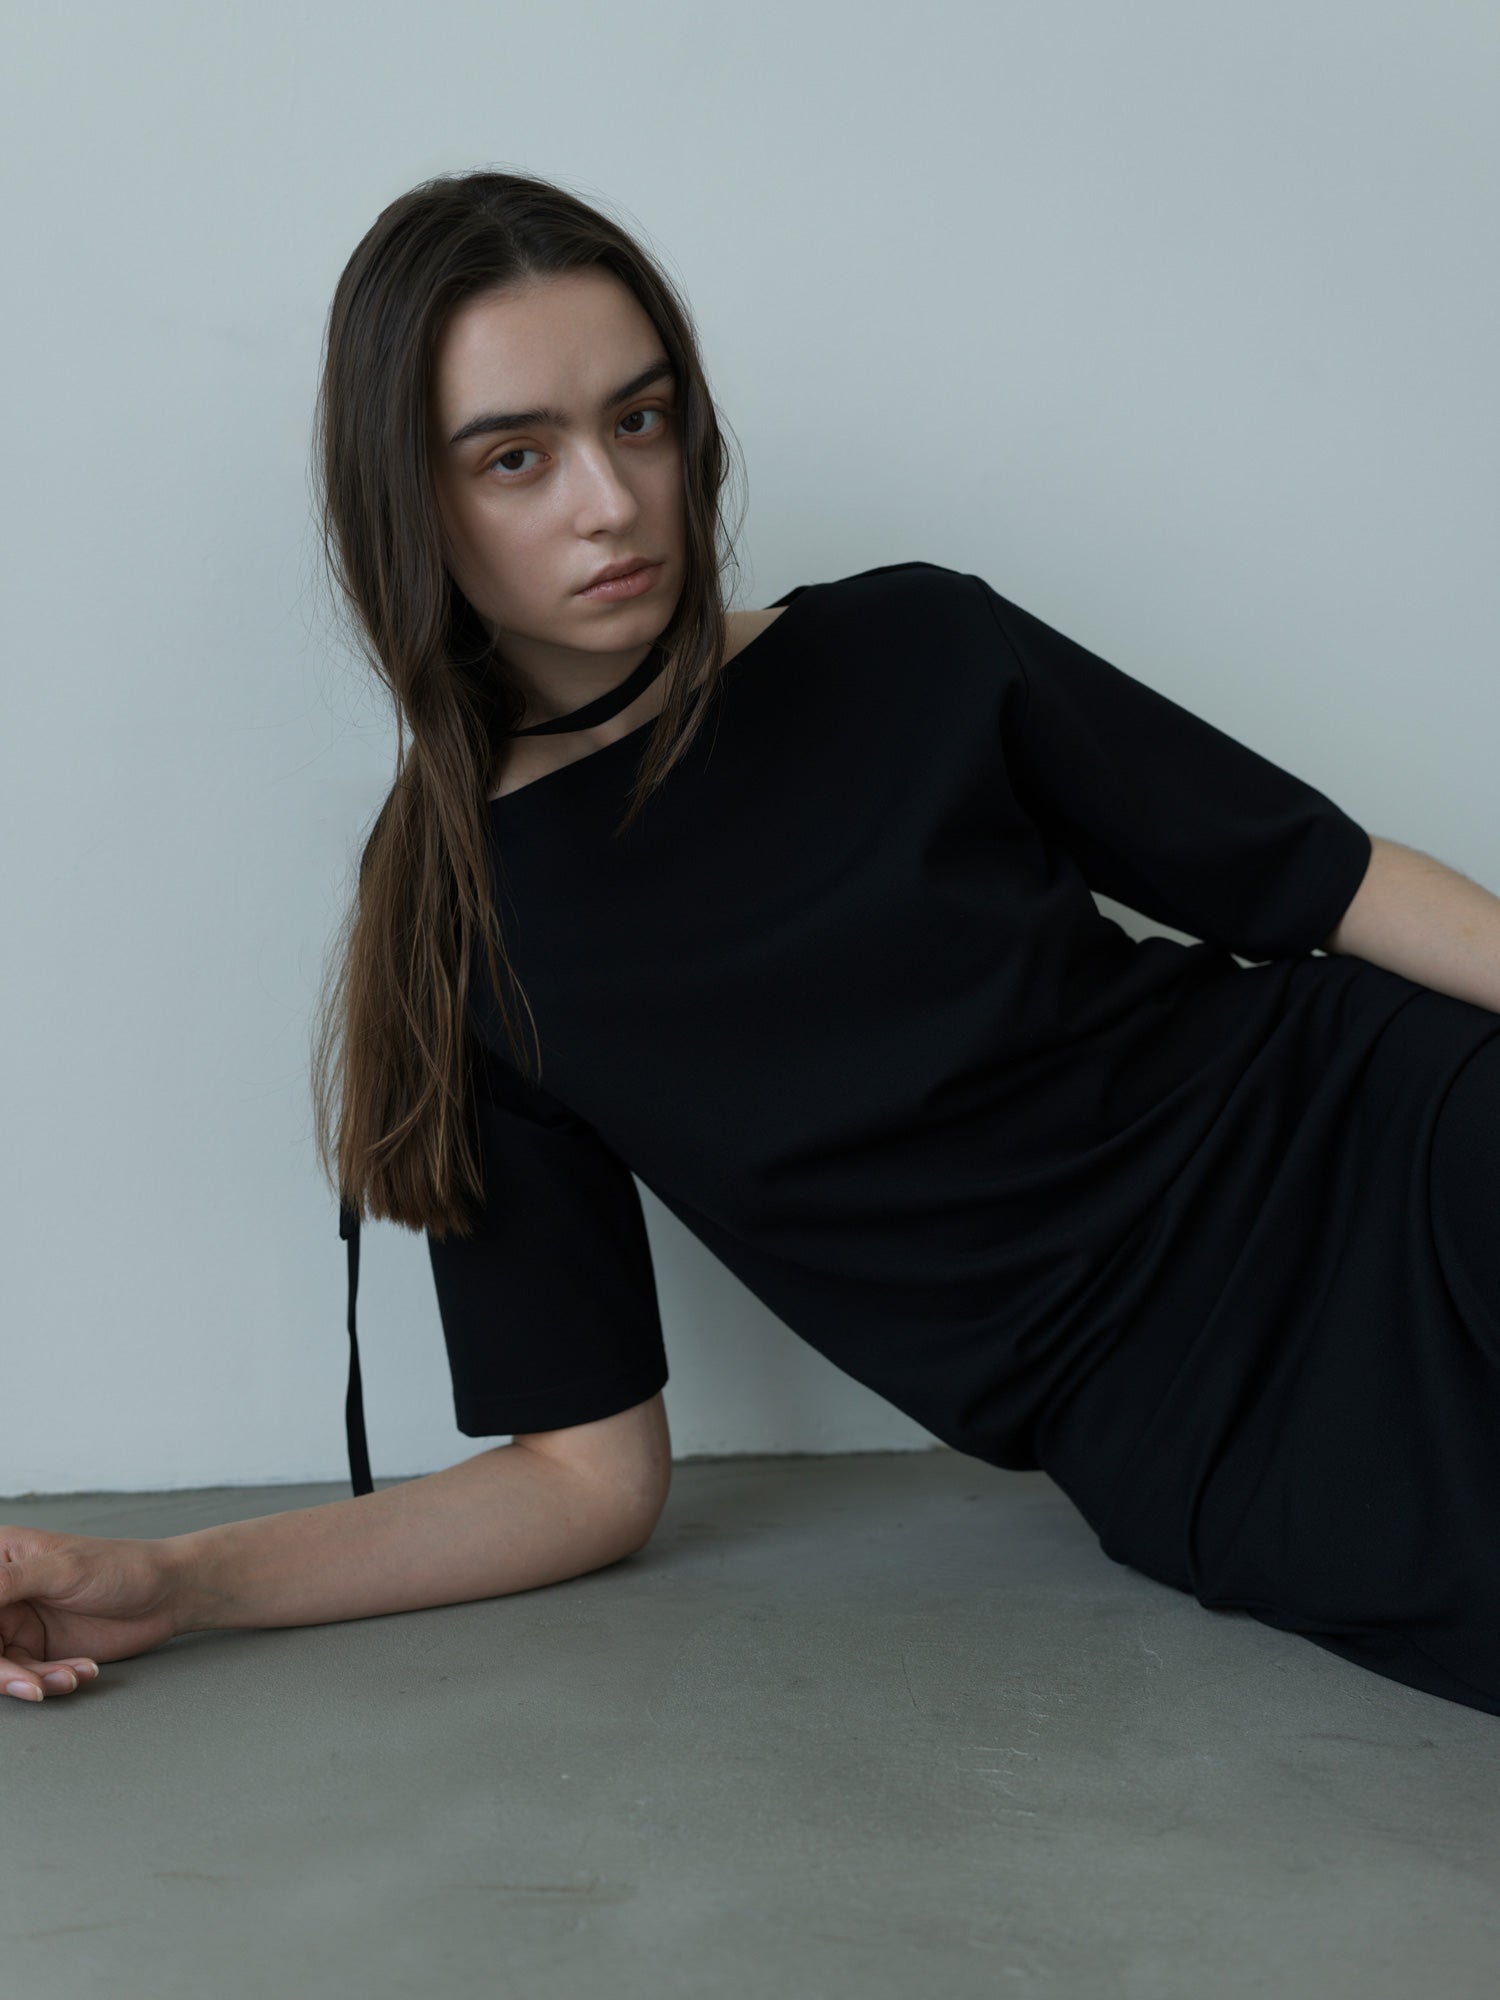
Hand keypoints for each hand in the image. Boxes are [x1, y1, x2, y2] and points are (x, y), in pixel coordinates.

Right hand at [1, 1525, 182, 1700]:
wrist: (168, 1594)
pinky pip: (26, 1678)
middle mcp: (3, 1593)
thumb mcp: (62, 1569)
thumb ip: (8, 1581)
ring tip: (70, 1675)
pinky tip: (83, 1670)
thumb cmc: (121, 1566)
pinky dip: (51, 1682)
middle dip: (2, 1670)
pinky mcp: (38, 1651)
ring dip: (31, 1680)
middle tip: (29, 1683)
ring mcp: (18, 1624)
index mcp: (1, 1559)